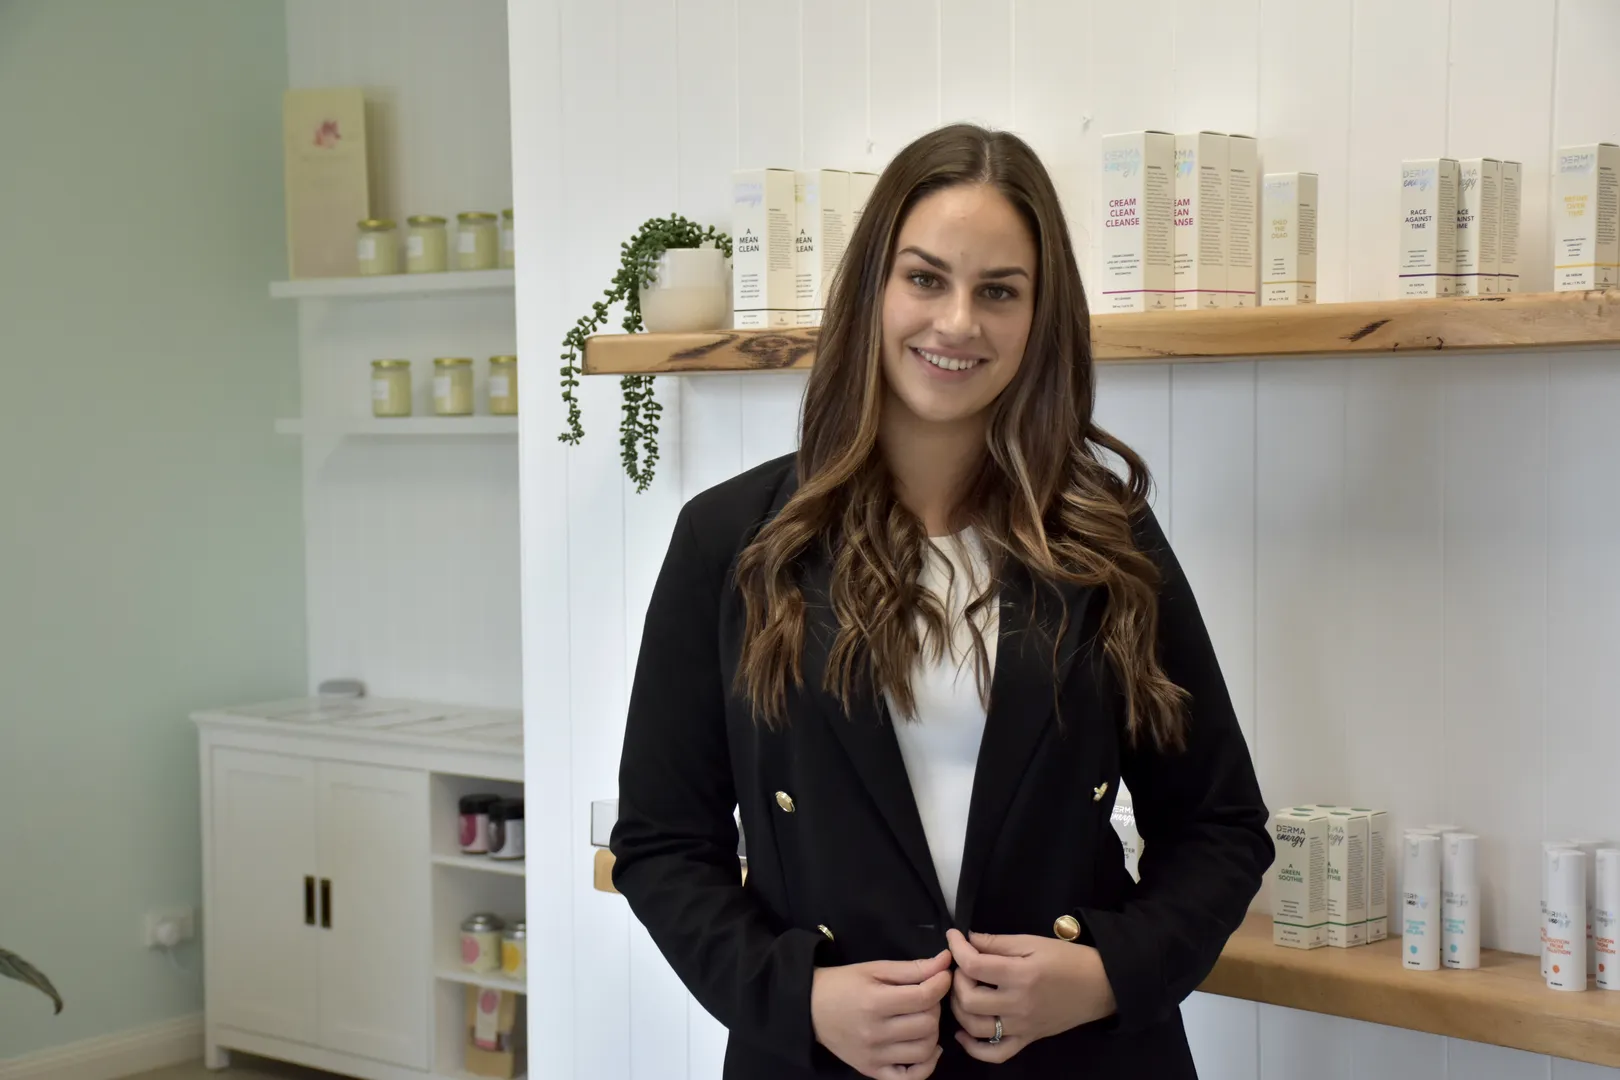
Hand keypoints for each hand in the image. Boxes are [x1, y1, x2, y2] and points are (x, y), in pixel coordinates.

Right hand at [810, 949, 952, 1078]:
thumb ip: (912, 968)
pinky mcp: (872, 1071)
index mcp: (874, 1002)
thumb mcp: (874, 968)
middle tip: (926, 997)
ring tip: (923, 1020)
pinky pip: (910, 1078)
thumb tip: (945, 962)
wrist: (810, 1009)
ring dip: (932, 1033)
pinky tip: (927, 1049)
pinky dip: (927, 1065)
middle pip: (927, 1024)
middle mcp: (875, 1033)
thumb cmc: (843, 983)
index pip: (924, 997)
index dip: (941, 984)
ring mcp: (874, 1056)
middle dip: (935, 1007)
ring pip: (924, 1050)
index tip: (942, 976)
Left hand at [944, 928, 1116, 1063]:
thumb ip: (998, 942)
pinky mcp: (1027, 1040)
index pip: (974, 966)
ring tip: (963, 991)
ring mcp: (1022, 1027)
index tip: (953, 937)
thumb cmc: (1067, 959)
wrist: (1100, 985)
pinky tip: (963, 1032)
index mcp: (1020, 975)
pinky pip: (996, 1053)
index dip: (957, 948)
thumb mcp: (1033, 942)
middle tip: (963, 966)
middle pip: (968, 999)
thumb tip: (968, 940)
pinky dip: (973, 1048)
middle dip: (956, 980)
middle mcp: (1018, 1005)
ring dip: (959, 1009)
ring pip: (975, 1027)